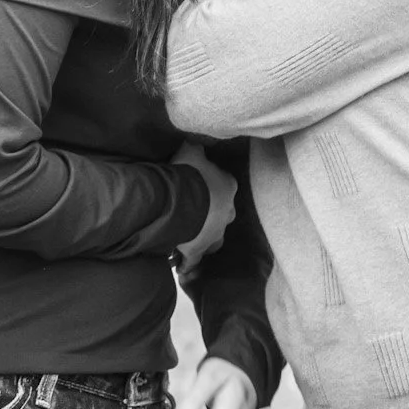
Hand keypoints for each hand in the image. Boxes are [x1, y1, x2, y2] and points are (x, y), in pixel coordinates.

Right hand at [172, 143, 237, 272]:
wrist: (182, 199)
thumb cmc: (190, 172)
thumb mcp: (191, 150)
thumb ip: (195, 147)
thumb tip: (195, 142)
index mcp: (228, 186)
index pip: (225, 185)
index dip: (212, 186)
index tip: (200, 186)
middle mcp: (227, 212)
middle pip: (222, 215)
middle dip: (210, 215)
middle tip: (194, 213)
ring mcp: (214, 233)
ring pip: (213, 239)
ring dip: (203, 238)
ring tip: (188, 237)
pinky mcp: (199, 249)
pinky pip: (193, 259)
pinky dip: (188, 263)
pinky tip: (180, 267)